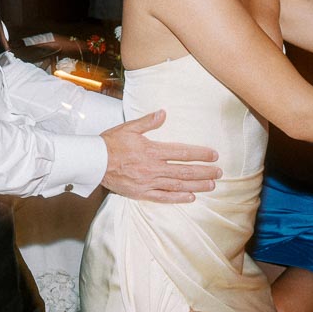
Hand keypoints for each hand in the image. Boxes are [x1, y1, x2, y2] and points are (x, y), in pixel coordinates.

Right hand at [101, 110, 220, 202]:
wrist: (93, 161)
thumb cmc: (110, 143)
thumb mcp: (129, 127)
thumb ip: (148, 122)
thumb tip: (164, 113)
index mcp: (151, 150)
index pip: (182, 153)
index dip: (200, 154)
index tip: (214, 156)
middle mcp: (152, 167)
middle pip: (184, 171)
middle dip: (203, 172)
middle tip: (219, 172)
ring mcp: (147, 182)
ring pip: (177, 185)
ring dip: (196, 185)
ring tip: (211, 185)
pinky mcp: (141, 192)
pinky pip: (162, 197)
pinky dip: (177, 198)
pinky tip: (190, 197)